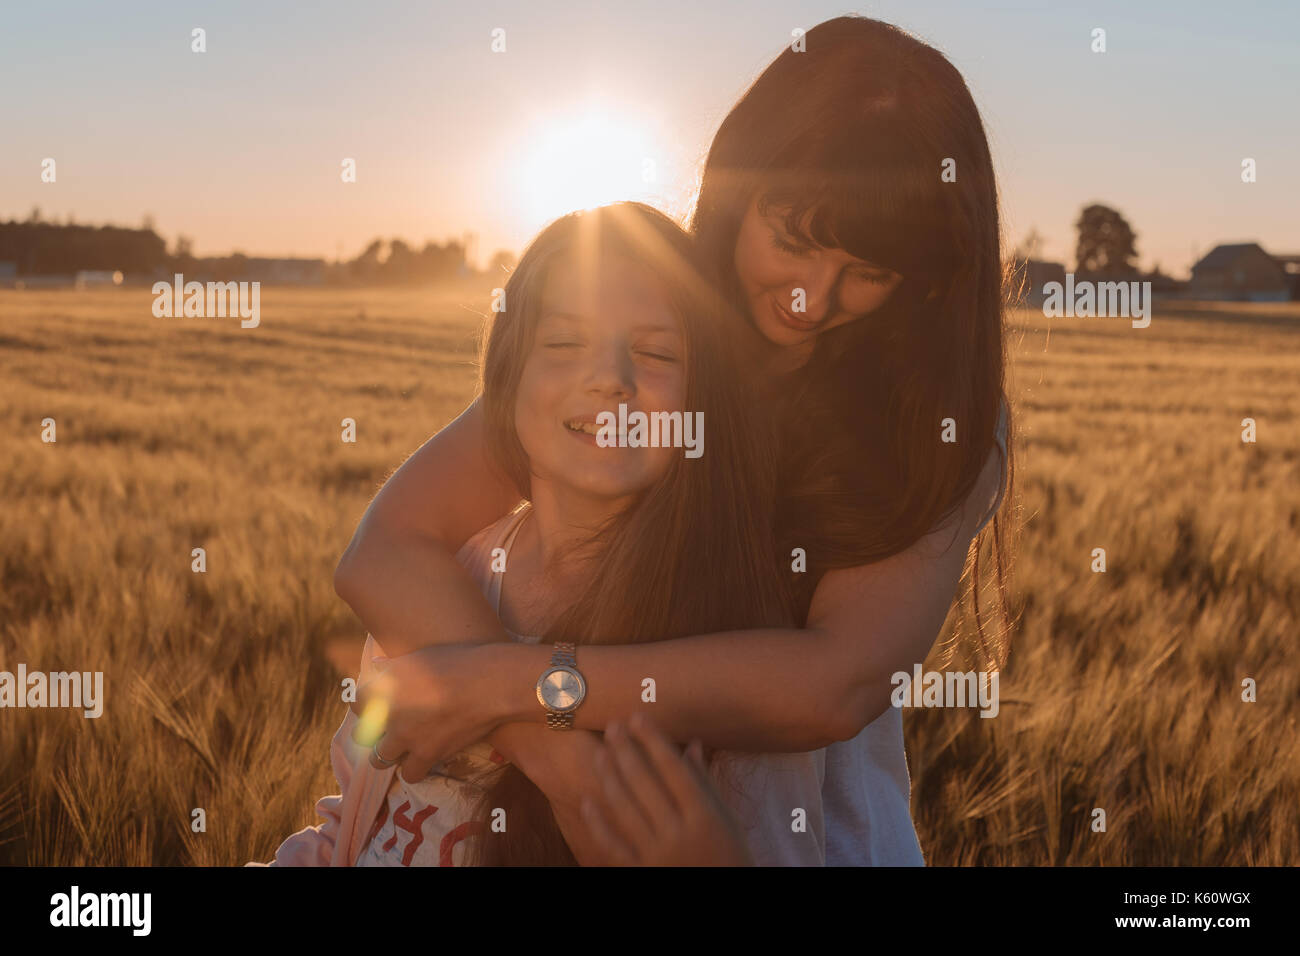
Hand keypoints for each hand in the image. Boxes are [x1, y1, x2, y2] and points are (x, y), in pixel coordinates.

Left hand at [349, 643, 500, 781]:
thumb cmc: (456, 660)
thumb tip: (377, 666)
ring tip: (404, 745)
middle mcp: (386, 715)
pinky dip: (415, 768)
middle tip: (390, 725)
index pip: (355, 701)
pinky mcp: (427, 754)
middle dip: (373, 731)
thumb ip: (393, 666)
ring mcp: (405, 738)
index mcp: (381, 687)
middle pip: (362, 734)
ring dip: (389, 754)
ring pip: (380, 760)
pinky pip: (411, 773)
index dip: (365, 702)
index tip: (376, 700)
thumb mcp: (419, 656)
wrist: (487, 683)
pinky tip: (424, 757)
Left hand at [578, 712, 753, 865]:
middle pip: (644, 784)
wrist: (723, 899)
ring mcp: (657, 855)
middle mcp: (678, 834)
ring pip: (625, 810)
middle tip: (612, 726)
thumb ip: (706, 783)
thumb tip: (693, 744)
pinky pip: (613, 846)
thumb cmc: (732, 856)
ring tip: (600, 752)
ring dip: (610, 778)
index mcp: (704, 817)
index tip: (637, 716)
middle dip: (626, 751)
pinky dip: (598, 824)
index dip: (653, 740)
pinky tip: (588, 800)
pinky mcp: (642, 873)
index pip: (673, 769)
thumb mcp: (728, 820)